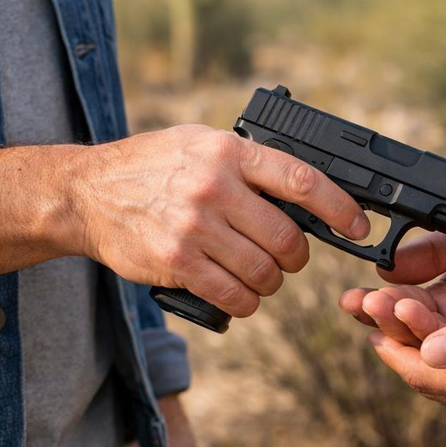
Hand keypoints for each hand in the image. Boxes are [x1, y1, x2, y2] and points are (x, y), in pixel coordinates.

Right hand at [73, 125, 370, 316]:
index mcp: (230, 152)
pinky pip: (234, 295)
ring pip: (264, 273)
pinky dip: (246, 303)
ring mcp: (196, 227)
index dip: (340, 208)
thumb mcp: (202, 143)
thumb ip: (250, 164)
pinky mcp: (178, 261)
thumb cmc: (153, 167)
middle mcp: (216, 187)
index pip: (303, 180)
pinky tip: (241, 296)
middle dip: (296, 258)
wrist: (87, 192)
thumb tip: (306, 197)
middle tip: (289, 259)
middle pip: (288, 239)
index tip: (358, 227)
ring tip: (261, 278)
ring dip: (271, 284)